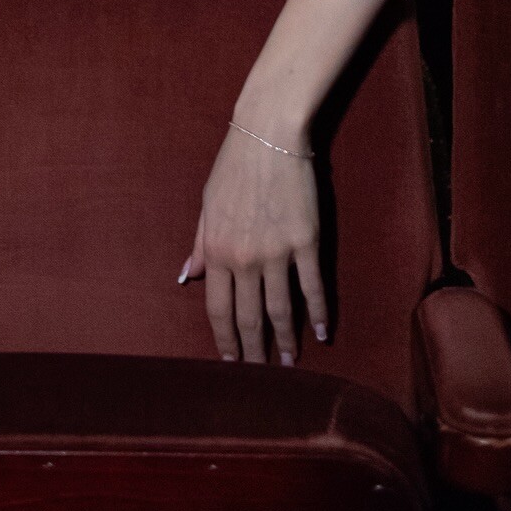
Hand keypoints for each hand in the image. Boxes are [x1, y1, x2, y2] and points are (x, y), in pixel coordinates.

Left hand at [179, 123, 328, 364]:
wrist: (268, 135)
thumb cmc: (233, 166)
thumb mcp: (207, 204)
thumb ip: (200, 244)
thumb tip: (189, 276)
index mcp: (217, 250)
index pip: (218, 310)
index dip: (225, 340)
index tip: (231, 361)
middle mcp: (245, 258)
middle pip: (250, 317)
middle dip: (255, 350)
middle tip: (262, 374)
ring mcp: (277, 252)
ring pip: (281, 309)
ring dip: (286, 340)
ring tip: (289, 362)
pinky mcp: (306, 242)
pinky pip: (313, 287)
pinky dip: (319, 313)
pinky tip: (321, 333)